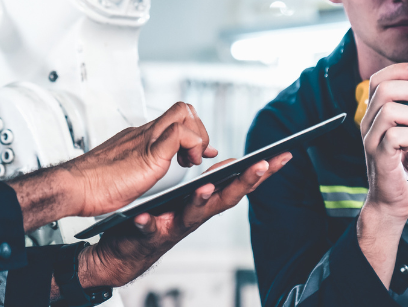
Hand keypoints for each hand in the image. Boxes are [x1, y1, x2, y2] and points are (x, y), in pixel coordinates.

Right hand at [65, 102, 217, 217]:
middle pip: (182, 109)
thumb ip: (135, 168)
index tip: (198, 152)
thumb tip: (142, 173)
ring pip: (184, 113)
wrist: (73, 187)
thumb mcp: (121, 171)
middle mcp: (143, 133)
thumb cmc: (91, 186)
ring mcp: (147, 140)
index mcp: (138, 138)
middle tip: (195, 156)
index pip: (172, 118)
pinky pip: (180, 133)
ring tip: (190, 161)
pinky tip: (185, 164)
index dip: (192, 131)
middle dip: (199, 131)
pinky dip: (192, 146)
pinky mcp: (150, 153)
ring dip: (198, 136)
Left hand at [77, 154, 290, 287]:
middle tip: (262, 165)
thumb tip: (228, 163)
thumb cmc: (159, 221)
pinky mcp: (149, 235)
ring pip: (193, 213)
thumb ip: (207, 185)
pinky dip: (148, 223)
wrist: (125, 251)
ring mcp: (174, 226)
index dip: (262, 172)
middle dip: (246, 182)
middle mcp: (195, 216)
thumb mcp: (187, 201)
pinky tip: (143, 217)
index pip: (238, 184)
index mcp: (205, 204)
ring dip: (201, 200)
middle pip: (226, 198)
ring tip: (206, 186)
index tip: (282, 155)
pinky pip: (149, 228)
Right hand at [354, 63, 407, 285]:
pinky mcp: (380, 156)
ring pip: (389, 110)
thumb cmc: (406, 165)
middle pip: (383, 89)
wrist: (394, 200)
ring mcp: (371, 140)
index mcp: (375, 115)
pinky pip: (395, 135)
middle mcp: (368, 124)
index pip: (378, 80)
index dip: (398, 70)